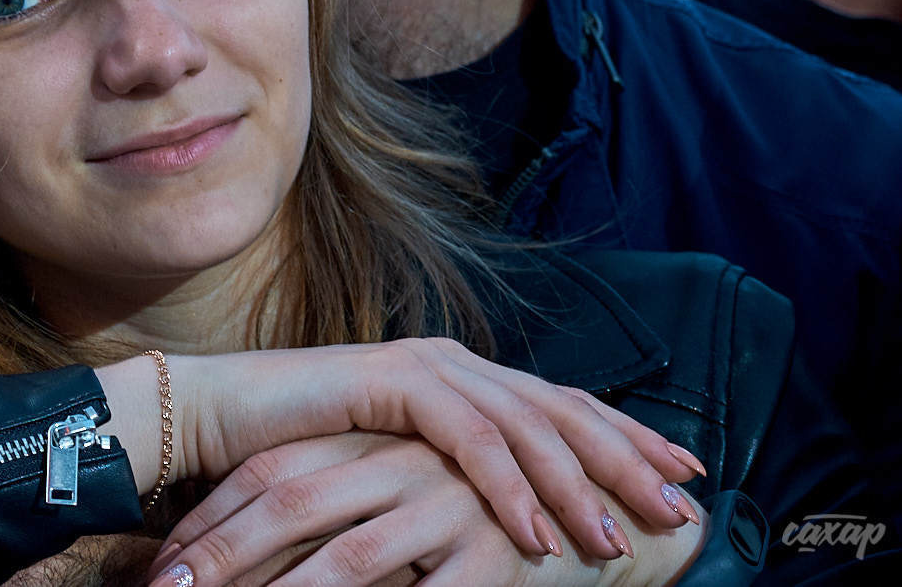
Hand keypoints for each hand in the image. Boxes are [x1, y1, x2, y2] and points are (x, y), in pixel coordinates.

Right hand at [95, 340, 703, 564]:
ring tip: (619, 539)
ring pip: (527, 424)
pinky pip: (469, 438)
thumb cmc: (302, 458)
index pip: (562, 407)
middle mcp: (455, 362)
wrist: (215, 423)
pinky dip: (510, 485)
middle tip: (682, 509)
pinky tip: (541, 531)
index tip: (686, 478)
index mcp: (464, 380)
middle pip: (563, 409)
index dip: (628, 438)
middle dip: (628, 458)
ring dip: (579, 484)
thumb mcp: (399, 475)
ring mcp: (425, 364)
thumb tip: (525, 520)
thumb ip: (455, 480)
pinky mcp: (392, 380)